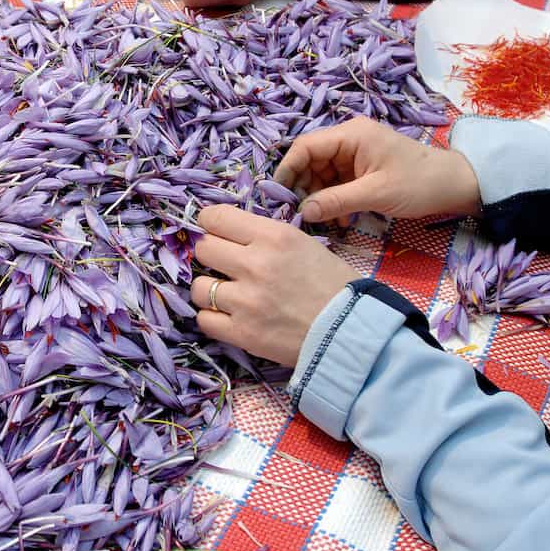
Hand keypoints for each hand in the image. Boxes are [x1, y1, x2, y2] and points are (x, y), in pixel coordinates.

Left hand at [190, 206, 358, 365]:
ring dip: (209, 290)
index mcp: (274, 236)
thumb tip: (229, 234)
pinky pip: (204, 320)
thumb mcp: (303, 244)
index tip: (216, 232)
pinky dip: (213, 318)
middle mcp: (255, 264)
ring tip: (228, 295)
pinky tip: (229, 316)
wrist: (351, 331)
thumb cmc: (332, 285)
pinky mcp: (243, 333)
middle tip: (225, 265)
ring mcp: (246, 301)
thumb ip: (265, 237)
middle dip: (211, 255)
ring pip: (198, 287)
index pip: (216, 217)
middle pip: (203, 248)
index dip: (211, 224)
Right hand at [274, 118, 481, 225]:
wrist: (454, 186)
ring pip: (320, 174)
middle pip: (309, 161)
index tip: (278, 196)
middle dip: (303, 188)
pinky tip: (338, 219)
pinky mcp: (360, 169)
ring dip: (318, 198)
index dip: (288, 170)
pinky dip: (332, 200)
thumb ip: (336, 201)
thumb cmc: (418, 183)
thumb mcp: (375, 194)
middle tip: (300, 214)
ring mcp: (354, 155)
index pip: (305, 147)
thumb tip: (302, 212)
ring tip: (323, 221)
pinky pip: (335, 183)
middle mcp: (348, 140)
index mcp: (350, 135)